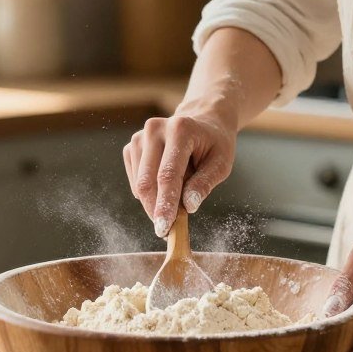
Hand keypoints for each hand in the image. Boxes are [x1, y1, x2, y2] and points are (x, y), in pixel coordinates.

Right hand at [122, 104, 237, 237]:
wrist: (202, 122)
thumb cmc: (214, 144)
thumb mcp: (221, 163)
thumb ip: (205, 183)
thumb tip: (188, 206)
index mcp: (180, 129)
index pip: (167, 174)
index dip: (165, 204)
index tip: (164, 228)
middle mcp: (155, 129)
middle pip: (147, 181)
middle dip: (155, 209)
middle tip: (168, 229)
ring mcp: (139, 137)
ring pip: (139, 184)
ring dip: (155, 202)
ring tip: (177, 197)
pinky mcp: (131, 147)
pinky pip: (135, 182)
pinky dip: (149, 193)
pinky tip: (165, 186)